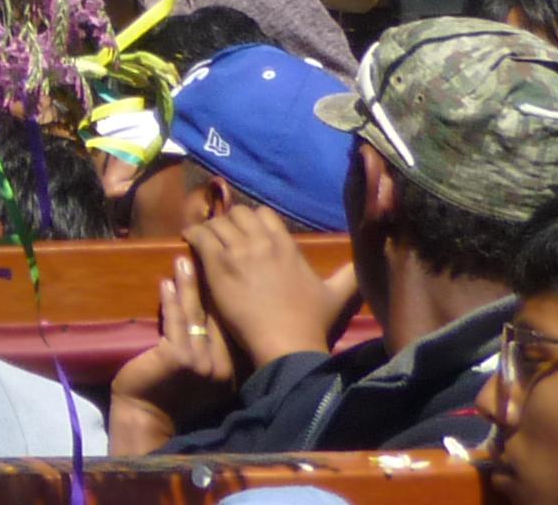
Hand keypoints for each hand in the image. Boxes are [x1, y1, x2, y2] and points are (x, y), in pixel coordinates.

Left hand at [104, 255, 242, 453]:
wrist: (146, 414)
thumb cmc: (168, 390)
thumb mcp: (198, 370)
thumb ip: (209, 348)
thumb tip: (209, 310)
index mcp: (231, 370)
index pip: (226, 326)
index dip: (220, 298)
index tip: (217, 270)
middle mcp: (222, 368)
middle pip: (214, 316)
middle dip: (208, 285)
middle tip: (203, 254)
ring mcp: (203, 363)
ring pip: (195, 315)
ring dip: (189, 285)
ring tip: (184, 260)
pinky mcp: (179, 358)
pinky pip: (175, 321)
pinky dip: (171, 300)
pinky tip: (166, 281)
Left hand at [188, 200, 361, 368]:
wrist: (287, 344)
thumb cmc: (312, 323)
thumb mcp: (338, 295)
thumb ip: (350, 275)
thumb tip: (368, 263)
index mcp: (286, 246)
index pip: (264, 213)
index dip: (254, 220)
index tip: (247, 231)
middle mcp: (261, 243)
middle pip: (238, 213)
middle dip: (230, 221)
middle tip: (224, 235)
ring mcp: (238, 253)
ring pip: (217, 222)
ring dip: (210, 228)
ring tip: (205, 238)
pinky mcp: (218, 266)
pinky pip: (200, 236)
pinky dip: (193, 234)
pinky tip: (190, 241)